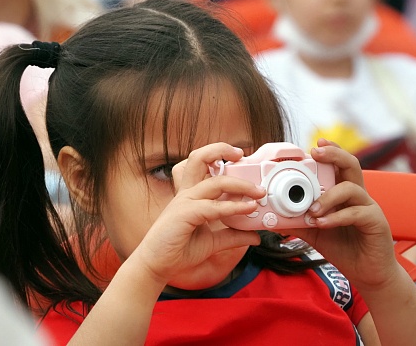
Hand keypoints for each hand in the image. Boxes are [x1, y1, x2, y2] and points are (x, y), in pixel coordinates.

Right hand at [129, 143, 264, 285]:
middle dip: (222, 150)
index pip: (204, 166)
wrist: (157, 266)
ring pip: (215, 182)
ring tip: (258, 191)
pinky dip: (233, 207)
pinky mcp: (184, 214)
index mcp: (191, 195)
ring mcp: (185, 201)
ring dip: (240, 184)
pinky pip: (213, 207)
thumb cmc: (177, 250)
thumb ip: (233, 236)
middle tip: (244, 156)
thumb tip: (254, 236)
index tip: (244, 163)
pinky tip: (248, 209)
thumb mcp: (213, 242)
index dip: (222, 159)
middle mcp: (188, 193)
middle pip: (200, 158)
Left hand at [288, 139, 400, 289]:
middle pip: (351, 165)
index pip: (339, 165)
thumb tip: (271, 218)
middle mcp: (359, 196)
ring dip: (328, 196)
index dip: (330, 152)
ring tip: (311, 209)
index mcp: (345, 194)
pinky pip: (356, 213)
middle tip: (315, 152)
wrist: (368, 274)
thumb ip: (297, 222)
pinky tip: (322, 223)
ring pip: (352, 188)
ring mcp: (369, 208)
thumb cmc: (344, 249)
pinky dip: (336, 217)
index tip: (314, 146)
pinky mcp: (376, 223)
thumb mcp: (315, 233)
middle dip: (334, 155)